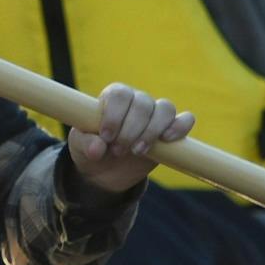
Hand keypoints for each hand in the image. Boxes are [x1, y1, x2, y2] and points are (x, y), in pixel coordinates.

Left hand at [56, 83, 194, 196]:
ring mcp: (155, 114)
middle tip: (118, 150)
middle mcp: (136, 100)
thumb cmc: (91, 148)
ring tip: (138, 151)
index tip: (106, 136)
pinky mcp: (171, 130)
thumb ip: (86, 143)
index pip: (120, 94)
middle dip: (131, 130)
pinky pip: (185, 119)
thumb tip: (97, 149)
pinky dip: (180, 127)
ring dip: (152, 131)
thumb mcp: (80, 146)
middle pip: (143, 103)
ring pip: (165, 109)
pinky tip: (167, 139)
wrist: (105, 170)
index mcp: (113, 97)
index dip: (115, 115)